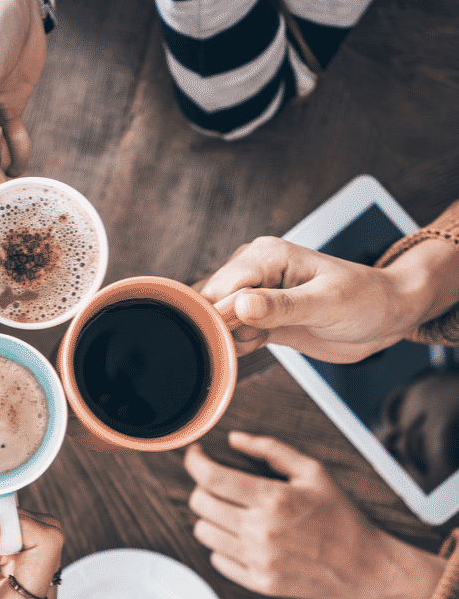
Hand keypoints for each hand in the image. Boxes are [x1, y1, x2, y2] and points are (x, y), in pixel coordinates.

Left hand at [185, 431, 445, 598]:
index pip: (209, 476)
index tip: (197, 455)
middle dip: (202, 487)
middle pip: (199, 503)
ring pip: (202, 531)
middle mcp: (261, 530)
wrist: (365, 570)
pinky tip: (242, 536)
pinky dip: (222, 545)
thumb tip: (234, 439)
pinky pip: (217, 559)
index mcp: (273, 499)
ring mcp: (258, 560)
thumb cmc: (340, 516)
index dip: (194, 461)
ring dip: (210, 516)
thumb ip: (270, 449)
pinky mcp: (259, 583)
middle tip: (218, 483)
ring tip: (232, 511)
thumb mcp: (313, 471)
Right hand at [199, 236, 445, 361]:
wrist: (387, 317)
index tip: (240, 335)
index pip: (223, 286)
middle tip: (258, 338)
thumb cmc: (368, 301)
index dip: (222, 315)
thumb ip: (282, 306)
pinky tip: (261, 343)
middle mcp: (255, 269)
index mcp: (267, 254)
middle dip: (225, 328)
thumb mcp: (328, 303)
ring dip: (232, 337)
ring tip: (264, 339)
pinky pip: (231, 331)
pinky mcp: (259, 316)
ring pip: (217, 319)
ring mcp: (255, 293)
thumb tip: (241, 306)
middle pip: (212, 302)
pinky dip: (239, 344)